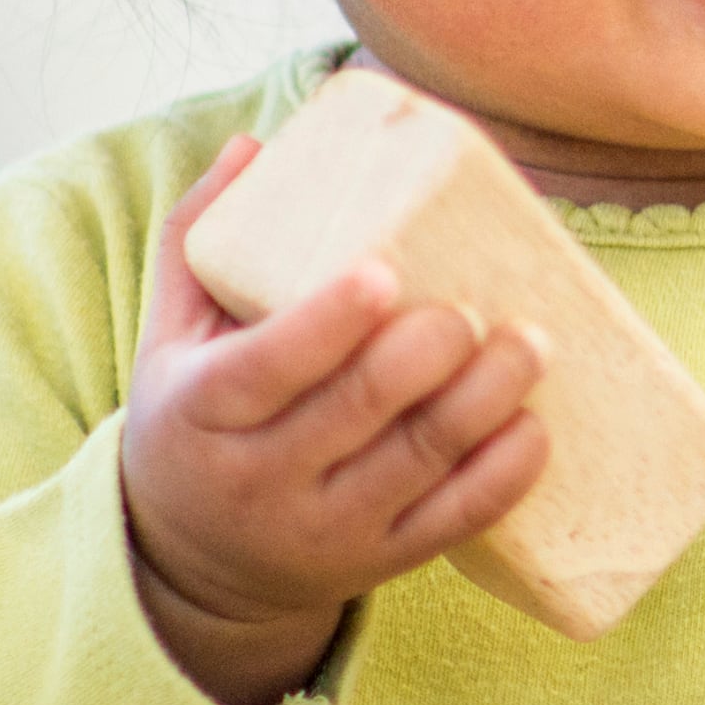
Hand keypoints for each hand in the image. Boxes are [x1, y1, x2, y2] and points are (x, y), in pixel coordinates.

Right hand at [120, 137, 551, 704]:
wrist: (195, 559)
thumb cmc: (193, 419)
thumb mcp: (168, 335)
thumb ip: (199, 239)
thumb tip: (255, 144)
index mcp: (203, 410)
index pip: (270, 364)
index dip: (331, 320)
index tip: (386, 272)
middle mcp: (261, 478)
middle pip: (359, 409)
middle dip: (429, 353)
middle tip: (473, 307)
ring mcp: (326, 527)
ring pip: (421, 461)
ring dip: (486, 399)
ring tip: (532, 343)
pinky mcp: (380, 559)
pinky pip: (455, 520)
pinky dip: (505, 473)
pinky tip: (535, 425)